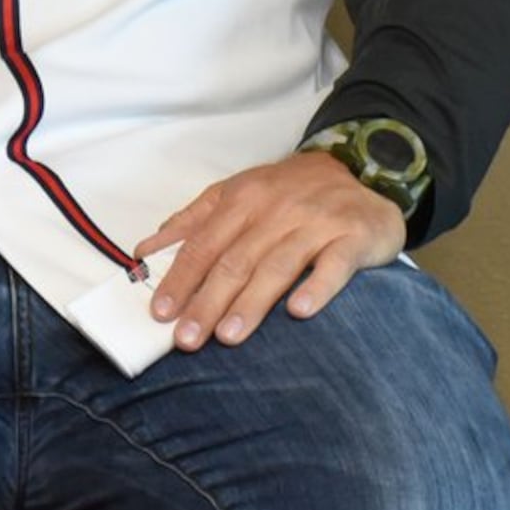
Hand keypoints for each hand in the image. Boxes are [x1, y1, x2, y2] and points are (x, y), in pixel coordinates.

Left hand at [136, 151, 407, 352]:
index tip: (160, 313)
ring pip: (279, 265)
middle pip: (236, 260)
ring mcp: (318, 221)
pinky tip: (300, 311)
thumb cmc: (292, 191)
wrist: (365, 169)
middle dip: (208, 301)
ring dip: (252, 302)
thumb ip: (192, 221)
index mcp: (244, 198)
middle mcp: (279, 208)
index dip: (181, 279)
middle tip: (187, 340)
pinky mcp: (354, 236)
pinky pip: (335, 264)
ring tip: (229, 337)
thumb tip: (143, 250)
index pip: (204, 244)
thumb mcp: (239, 193)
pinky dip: (317, 287)